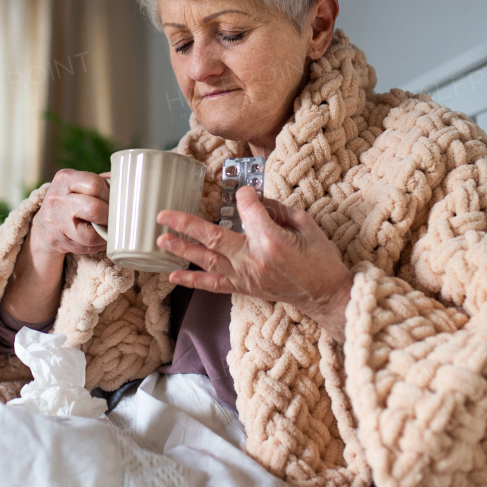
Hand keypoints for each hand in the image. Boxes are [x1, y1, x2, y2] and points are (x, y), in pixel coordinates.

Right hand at [28, 169, 109, 260]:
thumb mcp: (79, 184)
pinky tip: (101, 239)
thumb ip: (101, 182)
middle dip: (110, 216)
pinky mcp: (56, 240)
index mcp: (65, 178)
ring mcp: (55, 221)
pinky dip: (99, 244)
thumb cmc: (71, 200)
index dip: (110, 195)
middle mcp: (57, 198)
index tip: (117, 201)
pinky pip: (86, 247)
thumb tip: (126, 185)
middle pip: (94, 209)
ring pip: (90, 235)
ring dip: (106, 234)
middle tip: (117, 218)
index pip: (95, 184)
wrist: (45, 223)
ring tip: (110, 230)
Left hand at [156, 187, 353, 341]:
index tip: (246, 191)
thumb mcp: (306, 225)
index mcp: (271, 240)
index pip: (248, 210)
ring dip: (182, 249)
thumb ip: (277, 210)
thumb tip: (252, 200)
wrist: (326, 295)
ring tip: (161, 239)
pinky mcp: (244, 289)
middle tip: (163, 214)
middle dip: (185, 224)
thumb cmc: (320, 259)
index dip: (245, 196)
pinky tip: (173, 277)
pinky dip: (192, 282)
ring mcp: (246, 277)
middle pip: (214, 237)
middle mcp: (253, 260)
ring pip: (207, 260)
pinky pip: (213, 285)